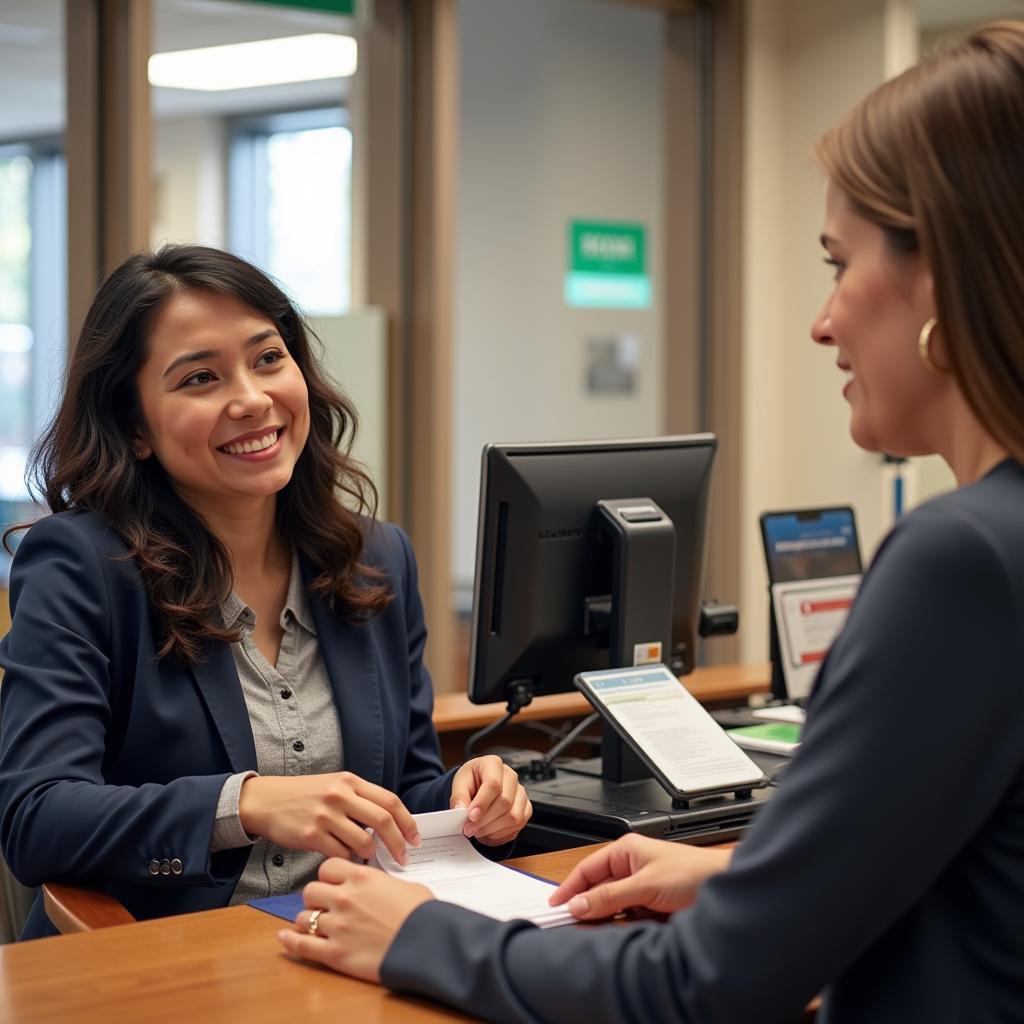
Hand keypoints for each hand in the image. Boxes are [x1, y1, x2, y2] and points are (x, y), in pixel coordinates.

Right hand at [238, 772, 419, 863]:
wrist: (266, 801)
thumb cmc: (305, 795)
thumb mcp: (335, 785)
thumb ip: (361, 799)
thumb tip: (390, 823)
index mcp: (350, 781)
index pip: (390, 801)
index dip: (407, 822)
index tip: (414, 838)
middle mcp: (340, 795)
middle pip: (383, 821)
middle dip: (398, 843)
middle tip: (403, 857)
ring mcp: (326, 815)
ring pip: (363, 842)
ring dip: (370, 854)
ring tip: (368, 858)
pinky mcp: (311, 835)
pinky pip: (340, 855)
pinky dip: (347, 860)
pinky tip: (345, 859)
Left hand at [278, 857, 432, 982]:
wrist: (427, 944)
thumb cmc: (422, 915)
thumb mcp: (405, 885)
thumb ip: (383, 882)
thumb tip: (382, 885)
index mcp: (362, 878)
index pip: (328, 867)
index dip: (329, 875)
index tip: (332, 880)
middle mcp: (344, 898)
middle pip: (311, 890)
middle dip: (315, 897)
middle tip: (323, 903)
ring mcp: (336, 926)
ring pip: (303, 918)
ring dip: (307, 920)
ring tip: (314, 924)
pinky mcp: (334, 953)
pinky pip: (302, 945)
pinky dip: (291, 941)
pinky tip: (285, 937)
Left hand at [449, 755, 531, 844]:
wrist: (478, 784)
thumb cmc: (471, 780)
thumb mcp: (459, 783)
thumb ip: (459, 797)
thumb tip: (461, 811)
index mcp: (493, 764)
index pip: (494, 784)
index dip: (482, 803)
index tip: (471, 816)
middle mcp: (511, 776)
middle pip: (505, 802)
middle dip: (485, 820)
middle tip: (469, 828)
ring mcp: (520, 792)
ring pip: (514, 816)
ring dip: (493, 829)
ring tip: (478, 830)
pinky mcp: (525, 807)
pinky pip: (519, 825)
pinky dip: (502, 833)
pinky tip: (489, 831)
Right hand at [549, 834, 732, 919]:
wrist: (726, 888)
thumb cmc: (694, 874)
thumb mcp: (645, 886)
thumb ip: (610, 897)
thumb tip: (580, 905)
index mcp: (626, 850)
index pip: (588, 868)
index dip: (570, 887)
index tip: (556, 905)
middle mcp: (632, 866)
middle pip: (598, 887)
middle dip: (587, 904)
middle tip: (569, 922)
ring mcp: (642, 885)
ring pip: (612, 903)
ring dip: (605, 915)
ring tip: (592, 927)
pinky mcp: (652, 903)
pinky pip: (627, 914)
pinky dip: (621, 922)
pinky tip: (618, 929)